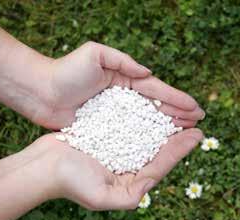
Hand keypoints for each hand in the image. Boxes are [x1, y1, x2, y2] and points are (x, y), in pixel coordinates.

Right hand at [35, 129, 202, 209]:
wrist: (44, 166)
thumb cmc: (70, 182)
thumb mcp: (102, 197)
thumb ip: (131, 196)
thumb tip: (152, 184)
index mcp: (129, 182)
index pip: (160, 166)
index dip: (179, 151)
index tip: (197, 136)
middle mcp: (126, 167)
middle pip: (157, 151)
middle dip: (177, 138)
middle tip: (196, 123)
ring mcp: (117, 151)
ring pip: (146, 137)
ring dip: (163, 126)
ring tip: (180, 115)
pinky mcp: (108, 137)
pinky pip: (130, 126)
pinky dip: (143, 119)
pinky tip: (153, 109)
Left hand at [39, 42, 204, 128]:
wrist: (41, 92)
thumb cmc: (66, 72)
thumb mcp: (94, 55)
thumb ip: (122, 61)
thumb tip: (148, 73)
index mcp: (124, 79)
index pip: (155, 90)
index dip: (176, 99)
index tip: (195, 108)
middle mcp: (123, 97)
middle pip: (155, 106)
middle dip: (177, 113)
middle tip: (198, 122)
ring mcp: (116, 113)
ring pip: (146, 121)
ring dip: (166, 126)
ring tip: (186, 132)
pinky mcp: (106, 127)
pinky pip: (130, 133)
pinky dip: (145, 138)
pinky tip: (158, 144)